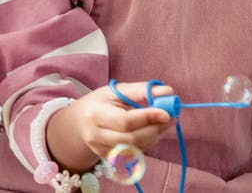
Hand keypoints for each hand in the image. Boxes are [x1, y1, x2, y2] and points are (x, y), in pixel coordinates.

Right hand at [50, 82, 174, 167]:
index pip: (125, 121)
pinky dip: (147, 143)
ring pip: (136, 149)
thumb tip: (168, 92)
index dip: (147, 117)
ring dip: (155, 136)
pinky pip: (134, 154)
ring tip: (163, 123)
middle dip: (155, 129)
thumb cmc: (101, 103)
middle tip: (171, 118)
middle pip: (132, 138)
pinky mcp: (109, 160)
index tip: (166, 113)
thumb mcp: (117, 91)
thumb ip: (142, 91)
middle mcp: (96, 136)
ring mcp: (101, 151)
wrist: (79, 123)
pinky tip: (150, 131)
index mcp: (95, 114)